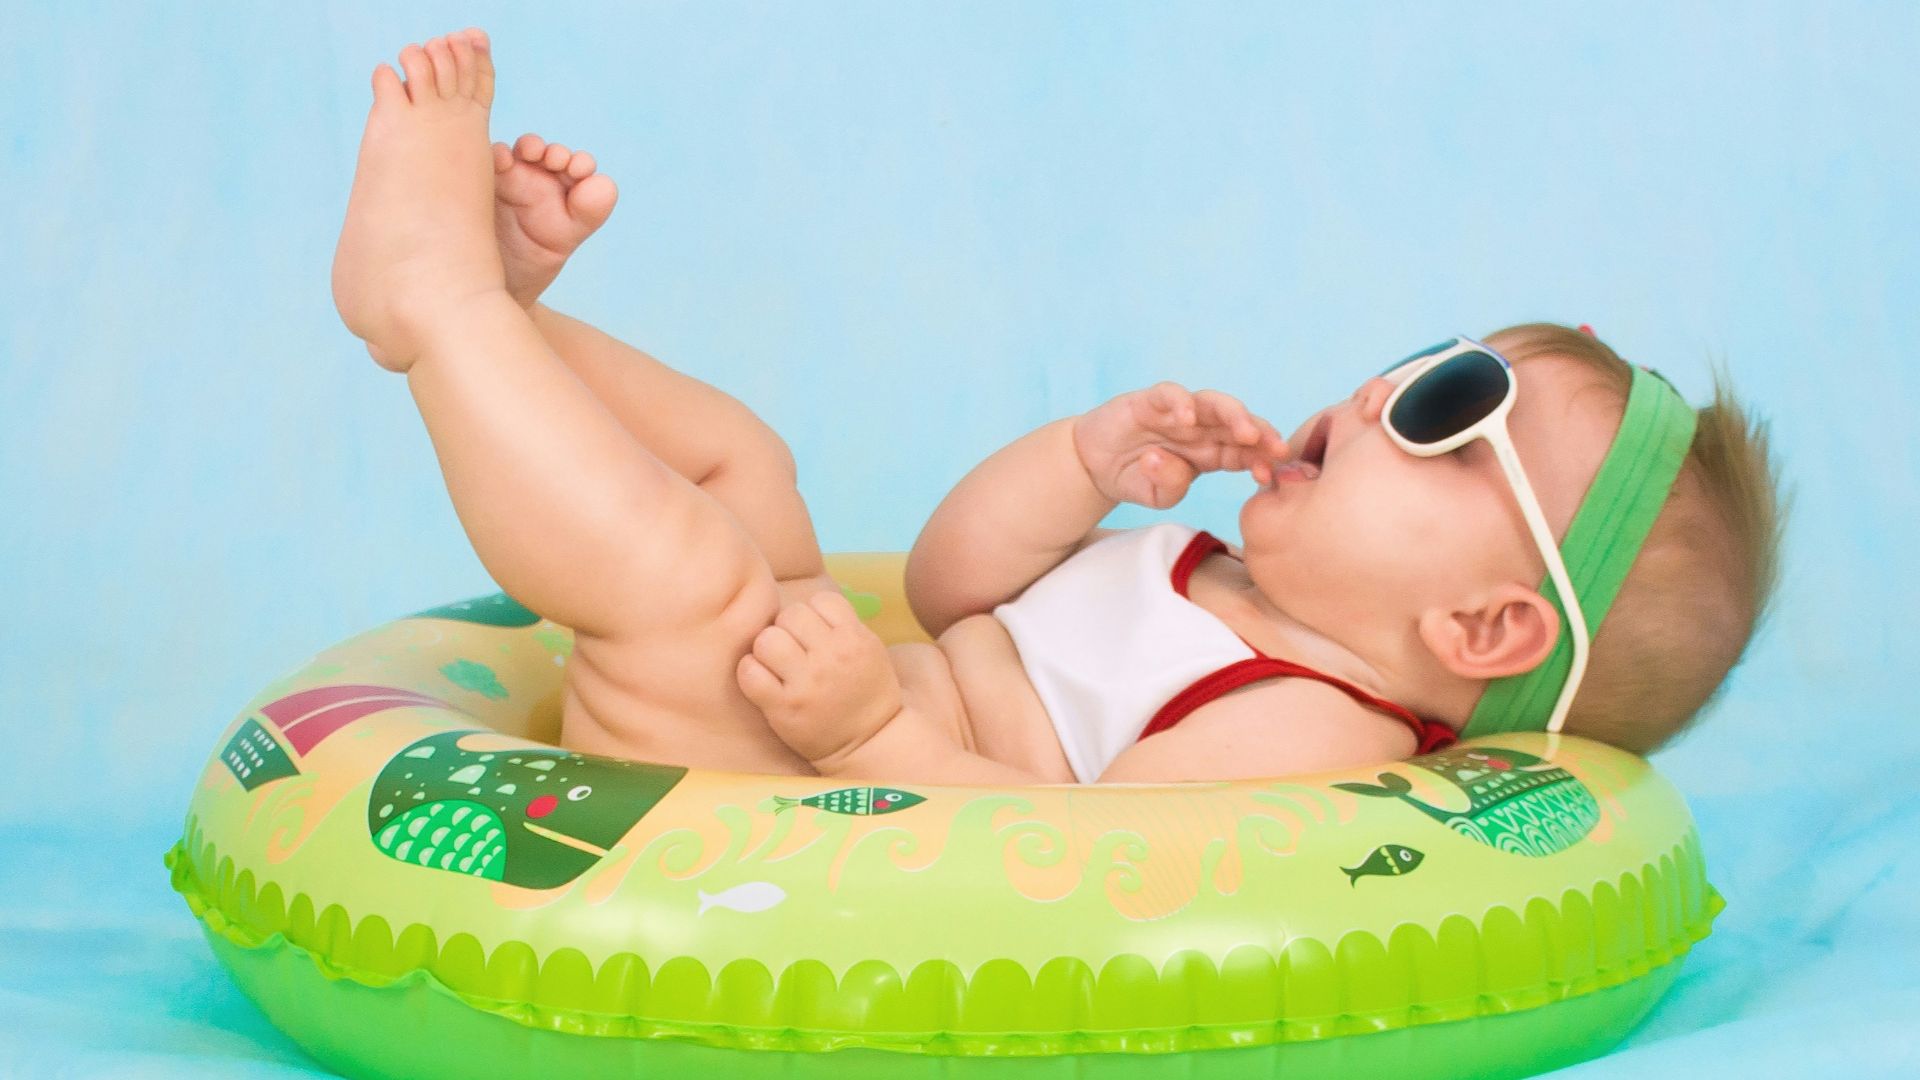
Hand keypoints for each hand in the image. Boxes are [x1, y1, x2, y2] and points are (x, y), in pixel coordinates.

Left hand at [736, 590, 904, 766]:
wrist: (870, 743)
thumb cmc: (866, 692)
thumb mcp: (870, 649)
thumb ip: (842, 624)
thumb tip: (805, 604)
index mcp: (855, 639)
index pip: (822, 600)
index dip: (815, 614)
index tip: (817, 634)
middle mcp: (832, 657)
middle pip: (790, 614)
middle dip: (788, 629)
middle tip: (794, 650)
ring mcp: (806, 683)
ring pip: (767, 638)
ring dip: (767, 648)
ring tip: (778, 665)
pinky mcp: (783, 707)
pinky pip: (750, 672)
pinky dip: (751, 672)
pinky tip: (763, 681)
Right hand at [1072, 383, 1292, 508]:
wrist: (1094, 465)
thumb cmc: (1134, 478)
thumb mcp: (1157, 496)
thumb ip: (1171, 486)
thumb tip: (1171, 463)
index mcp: (1212, 453)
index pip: (1245, 452)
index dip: (1261, 460)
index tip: (1270, 475)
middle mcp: (1201, 428)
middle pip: (1239, 424)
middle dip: (1262, 434)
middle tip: (1276, 448)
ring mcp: (1178, 412)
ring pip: (1214, 403)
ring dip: (1235, 415)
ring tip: (1246, 432)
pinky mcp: (1150, 401)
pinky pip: (1170, 394)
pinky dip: (1180, 403)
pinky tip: (1186, 418)